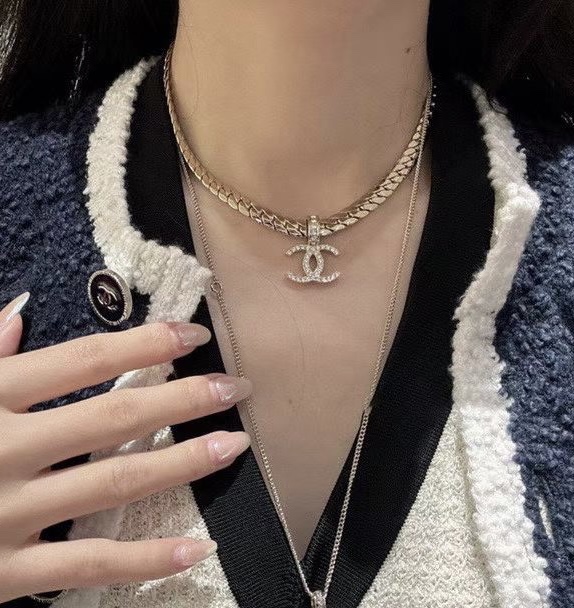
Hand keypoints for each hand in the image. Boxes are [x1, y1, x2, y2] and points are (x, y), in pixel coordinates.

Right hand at [0, 292, 251, 601]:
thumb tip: (17, 311)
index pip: (80, 359)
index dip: (142, 343)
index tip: (193, 334)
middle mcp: (1, 450)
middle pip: (111, 418)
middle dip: (182, 399)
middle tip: (236, 388)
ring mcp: (5, 514)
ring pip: (112, 485)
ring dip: (182, 465)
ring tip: (235, 445)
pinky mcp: (3, 573)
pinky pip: (86, 567)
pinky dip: (146, 559)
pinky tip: (199, 546)